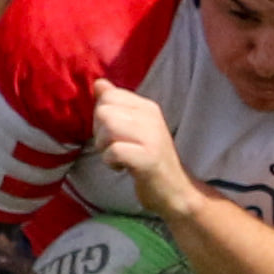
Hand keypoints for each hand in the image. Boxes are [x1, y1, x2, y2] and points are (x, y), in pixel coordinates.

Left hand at [91, 79, 198, 217]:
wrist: (175, 191)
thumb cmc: (149, 161)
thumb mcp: (132, 128)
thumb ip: (116, 105)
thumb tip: (98, 83)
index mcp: (146, 106)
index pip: (109, 95)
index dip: (101, 116)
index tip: (113, 134)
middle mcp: (150, 116)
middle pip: (104, 111)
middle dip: (99, 133)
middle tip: (113, 148)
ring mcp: (151, 136)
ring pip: (107, 128)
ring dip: (104, 147)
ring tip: (117, 158)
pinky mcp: (148, 158)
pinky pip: (114, 151)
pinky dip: (110, 162)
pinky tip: (121, 167)